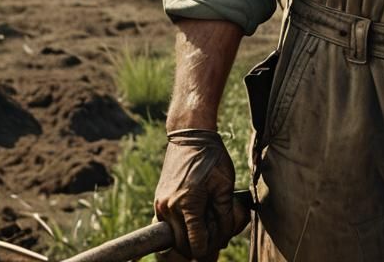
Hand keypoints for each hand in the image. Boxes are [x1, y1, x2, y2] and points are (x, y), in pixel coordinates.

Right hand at [154, 129, 248, 260]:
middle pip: (182, 246)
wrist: (190, 135)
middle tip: (214, 237)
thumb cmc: (211, 157)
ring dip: (188, 238)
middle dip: (198, 246)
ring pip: (173, 237)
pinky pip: (168, 225)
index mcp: (188, 204)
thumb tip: (224, 237)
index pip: (195, 243)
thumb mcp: (225, 184)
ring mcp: (161, 205)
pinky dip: (180, 228)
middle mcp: (169, 207)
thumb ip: (225, 214)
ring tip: (206, 226)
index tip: (218, 245)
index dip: (209, 248)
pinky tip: (195, 219)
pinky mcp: (158, 201)